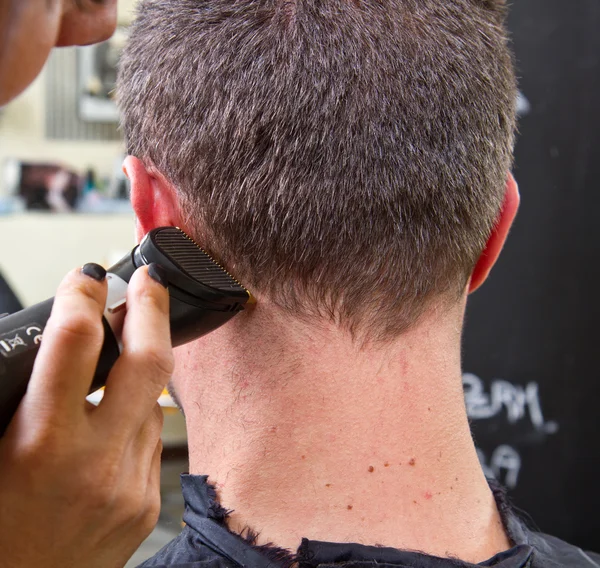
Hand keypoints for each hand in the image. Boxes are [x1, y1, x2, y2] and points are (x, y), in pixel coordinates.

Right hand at [0, 263, 172, 567]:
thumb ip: (24, 396)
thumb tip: (58, 343)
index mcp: (40, 446)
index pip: (74, 344)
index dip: (83, 296)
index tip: (87, 277)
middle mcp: (94, 463)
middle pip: (149, 360)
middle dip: (153, 307)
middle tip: (150, 281)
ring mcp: (130, 483)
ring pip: (153, 399)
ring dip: (139, 373)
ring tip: (115, 367)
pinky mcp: (148, 501)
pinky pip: (153, 437)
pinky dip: (137, 417)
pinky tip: (116, 421)